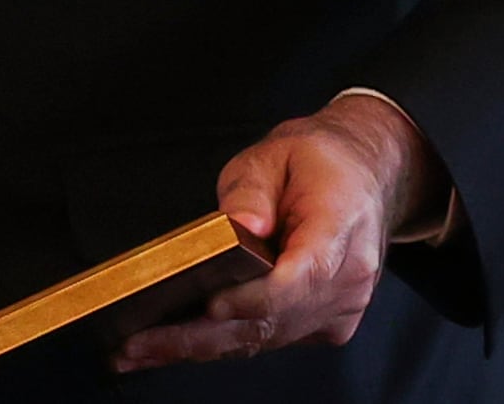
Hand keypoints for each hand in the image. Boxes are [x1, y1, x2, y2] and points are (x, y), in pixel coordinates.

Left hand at [113, 95, 447, 370]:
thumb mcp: (277, 152)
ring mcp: (340, 308)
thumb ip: (251, 190)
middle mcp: (348, 280)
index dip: (253, 299)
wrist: (364, 175)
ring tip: (139, 350)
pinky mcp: (324, 323)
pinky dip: (225, 341)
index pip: (300, 279)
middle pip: (272, 321)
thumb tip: (238, 225)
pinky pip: (270, 338)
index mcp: (340, 228)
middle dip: (201, 337)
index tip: (210, 305)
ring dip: (201, 348)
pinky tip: (176, 344)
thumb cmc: (318, 162)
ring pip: (265, 339)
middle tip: (138, 343)